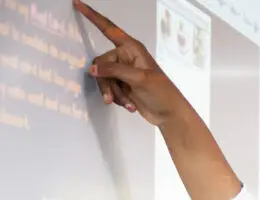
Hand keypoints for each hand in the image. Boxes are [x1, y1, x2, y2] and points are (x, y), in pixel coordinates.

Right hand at [75, 0, 191, 126]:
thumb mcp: (139, 79)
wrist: (169, 115)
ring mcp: (123, 72)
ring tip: (128, 104)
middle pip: (101, 64)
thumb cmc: (161, 93)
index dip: (93, 17)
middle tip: (113, 97)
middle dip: (107, 82)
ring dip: (113, 93)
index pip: (109, 29)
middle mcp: (126, 57)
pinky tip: (131, 106)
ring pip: (103, 79)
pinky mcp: (122, 86)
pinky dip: (118, 98)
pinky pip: (109, 89)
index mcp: (132, 49)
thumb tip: (93, 70)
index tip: (78, 3)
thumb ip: (114, 71)